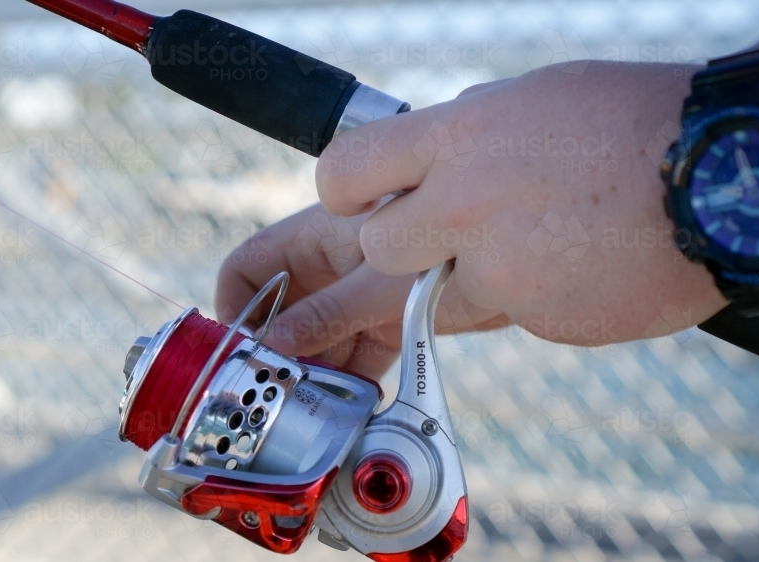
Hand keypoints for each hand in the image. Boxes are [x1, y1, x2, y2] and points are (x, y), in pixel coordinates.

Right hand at [216, 204, 505, 377]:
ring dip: (313, 371)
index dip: (235, 304)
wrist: (523, 245)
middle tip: (275, 393)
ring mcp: (360, 292)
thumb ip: (326, 314)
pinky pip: (355, 351)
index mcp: (317, 236)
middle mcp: (332, 264)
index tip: (237, 350)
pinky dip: (349, 378)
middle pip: (283, 310)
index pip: (252, 266)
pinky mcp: (389, 318)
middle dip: (275, 350)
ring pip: (318, 336)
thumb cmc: (450, 241)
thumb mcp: (379, 282)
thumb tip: (272, 346)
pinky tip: (349, 405)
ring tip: (312, 406)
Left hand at [314, 60, 727, 344]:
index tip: (355, 202)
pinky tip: (576, 265)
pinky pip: (504, 316)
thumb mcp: (532, 102)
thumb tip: (426, 159)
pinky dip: (528, 299)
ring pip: (431, 296)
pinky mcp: (536, 317)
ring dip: (465, 278)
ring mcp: (499, 267)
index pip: (344, 170)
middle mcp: (464, 203)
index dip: (344, 191)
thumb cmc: (634, 124)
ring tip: (535, 245)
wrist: (728, 179)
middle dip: (394, 250)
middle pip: (375, 247)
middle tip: (433, 242)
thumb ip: (465, 138)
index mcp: (458, 135)